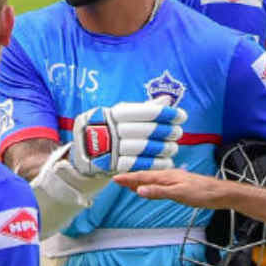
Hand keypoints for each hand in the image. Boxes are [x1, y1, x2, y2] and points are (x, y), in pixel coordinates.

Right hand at [69, 97, 185, 176]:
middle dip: (167, 132)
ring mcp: (112, 148)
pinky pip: (138, 165)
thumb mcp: (121, 113)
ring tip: (173, 148)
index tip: (180, 116)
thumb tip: (167, 100)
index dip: (166, 114)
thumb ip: (145, 108)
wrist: (84, 149)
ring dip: (163, 149)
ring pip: (144, 148)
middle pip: (147, 131)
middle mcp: (113, 130)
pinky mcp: (112, 164)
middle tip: (178, 133)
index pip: (146, 112)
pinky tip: (166, 162)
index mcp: (115, 114)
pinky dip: (154, 164)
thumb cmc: (109, 126)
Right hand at [113, 168, 227, 208]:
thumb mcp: (179, 194)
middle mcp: (169, 176)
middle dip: (131, 179)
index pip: (143, 177)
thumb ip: (159, 192)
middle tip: (118, 181)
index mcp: (166, 176)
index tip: (115, 179)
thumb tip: (140, 190)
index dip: (129, 179)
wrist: (219, 194)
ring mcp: (174, 180)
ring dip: (140, 182)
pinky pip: (159, 183)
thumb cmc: (201, 193)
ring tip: (129, 184)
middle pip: (146, 177)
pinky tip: (151, 188)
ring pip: (152, 180)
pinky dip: (150, 185)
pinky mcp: (179, 185)